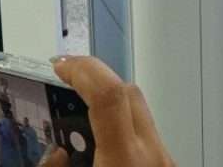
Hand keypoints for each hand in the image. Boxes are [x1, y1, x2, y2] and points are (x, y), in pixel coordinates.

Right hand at [51, 56, 174, 166]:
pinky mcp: (166, 161)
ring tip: (81, 108)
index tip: (62, 66)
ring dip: (110, 102)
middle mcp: (151, 153)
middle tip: (68, 77)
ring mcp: (164, 156)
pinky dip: (123, 123)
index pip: (109, 96)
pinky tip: (103, 135)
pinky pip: (146, 130)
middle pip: (129, 92)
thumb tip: (56, 153)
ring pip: (140, 109)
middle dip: (96, 78)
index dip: (84, 72)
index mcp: (124, 161)